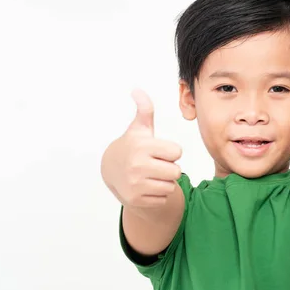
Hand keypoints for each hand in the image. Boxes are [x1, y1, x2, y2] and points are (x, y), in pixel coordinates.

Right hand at [103, 89, 182, 211]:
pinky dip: (158, 194)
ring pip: (170, 186)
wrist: (112, 170)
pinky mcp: (136, 200)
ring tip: (151, 175)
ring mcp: (135, 184)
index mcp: (142, 147)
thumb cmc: (133, 147)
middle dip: (170, 168)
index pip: (177, 152)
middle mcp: (137, 166)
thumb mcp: (139, 128)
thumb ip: (145, 109)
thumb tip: (137, 90)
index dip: (171, 151)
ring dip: (165, 181)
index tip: (159, 151)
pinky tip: (146, 186)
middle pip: (177, 171)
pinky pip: (163, 198)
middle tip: (156, 164)